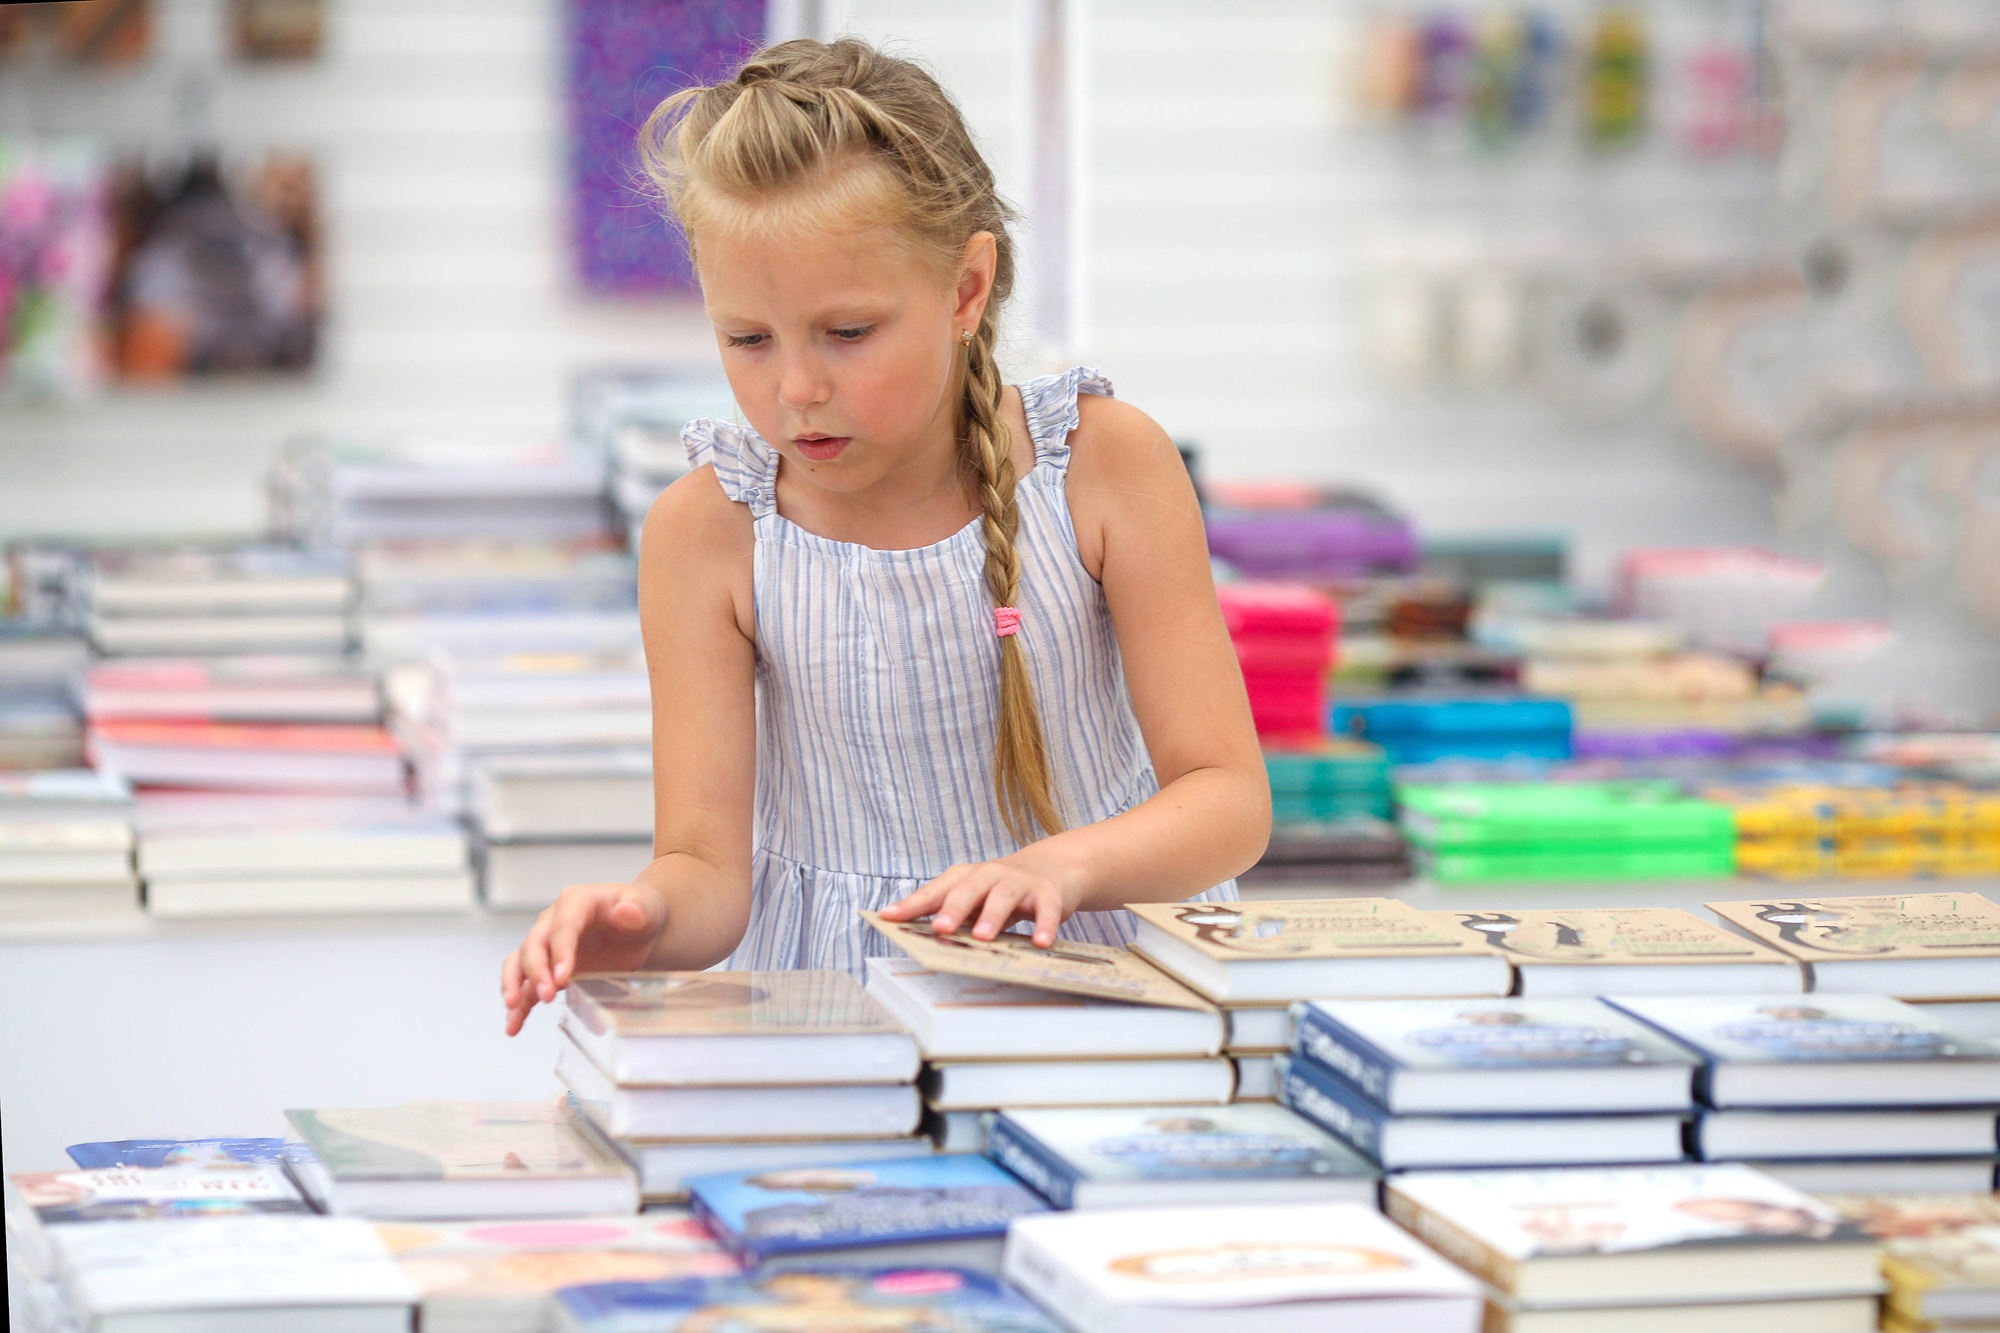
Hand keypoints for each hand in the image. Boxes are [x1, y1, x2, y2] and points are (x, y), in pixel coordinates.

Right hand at [500, 881, 666, 1035]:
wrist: (639, 927)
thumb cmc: (641, 913)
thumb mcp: (647, 906)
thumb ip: (638, 908)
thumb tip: (626, 911)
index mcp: (576, 902)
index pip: (563, 926)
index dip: (560, 951)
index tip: (563, 977)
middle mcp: (554, 922)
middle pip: (535, 945)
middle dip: (536, 972)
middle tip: (546, 996)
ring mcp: (548, 946)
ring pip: (520, 962)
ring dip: (515, 985)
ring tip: (514, 1008)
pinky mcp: (548, 969)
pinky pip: (526, 985)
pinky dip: (519, 1005)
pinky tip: (514, 1025)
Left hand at [877, 849, 1085, 948]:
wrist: (1052, 867)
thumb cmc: (1000, 888)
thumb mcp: (973, 897)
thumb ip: (949, 913)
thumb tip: (918, 937)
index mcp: (965, 878)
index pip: (935, 891)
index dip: (911, 904)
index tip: (888, 916)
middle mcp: (989, 875)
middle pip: (968, 889)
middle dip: (953, 908)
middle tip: (940, 928)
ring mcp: (1019, 882)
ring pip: (1003, 896)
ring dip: (992, 916)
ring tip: (982, 937)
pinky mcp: (1047, 893)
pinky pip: (1046, 909)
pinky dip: (1044, 925)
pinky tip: (1041, 942)